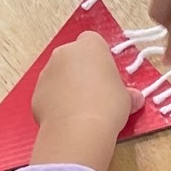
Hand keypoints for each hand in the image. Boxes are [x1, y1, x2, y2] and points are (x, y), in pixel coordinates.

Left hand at [29, 31, 133, 169]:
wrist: (78, 129)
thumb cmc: (108, 105)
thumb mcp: (126, 99)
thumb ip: (128, 94)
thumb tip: (135, 99)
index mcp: (89, 47)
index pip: (92, 41)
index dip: (98, 58)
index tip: (105, 76)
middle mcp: (64, 53)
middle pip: (73, 57)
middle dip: (80, 71)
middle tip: (94, 94)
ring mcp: (47, 72)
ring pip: (58, 75)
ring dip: (66, 87)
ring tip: (80, 111)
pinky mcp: (36, 92)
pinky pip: (48, 94)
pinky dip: (55, 103)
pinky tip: (67, 119)